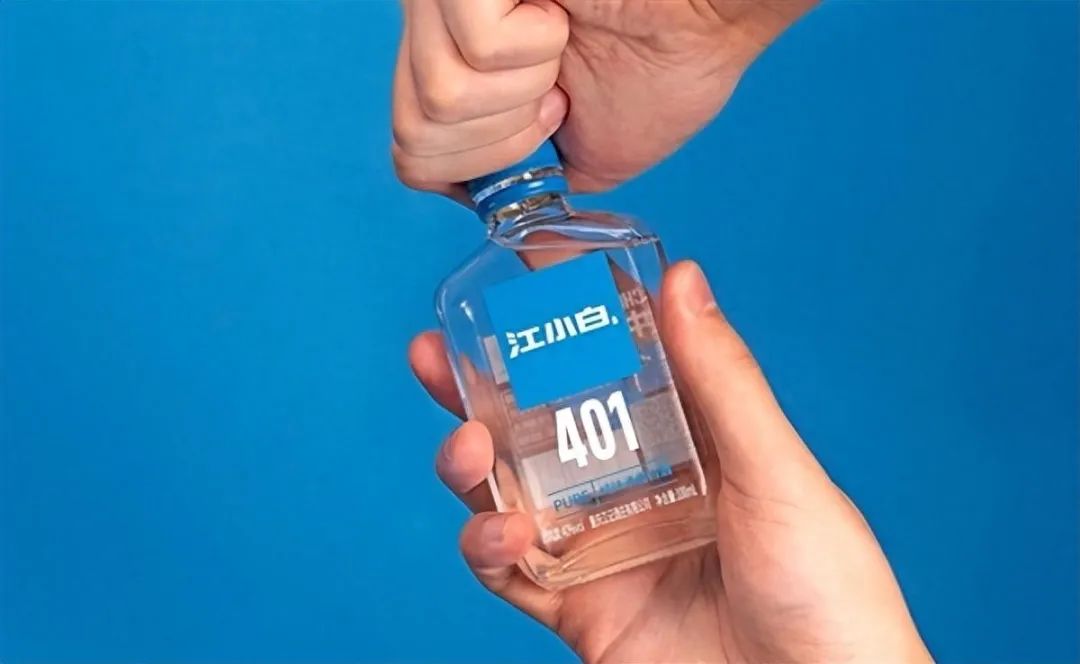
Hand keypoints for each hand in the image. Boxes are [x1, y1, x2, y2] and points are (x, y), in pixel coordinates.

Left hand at [392, 0, 816, 198]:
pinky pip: (473, 48)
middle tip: (554, 93)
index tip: (545, 125)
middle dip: (503, 138)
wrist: (712, 7)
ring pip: (438, 99)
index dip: (479, 168)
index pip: (408, 155)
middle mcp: (433, 29)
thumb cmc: (663, 64)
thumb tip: (527, 256)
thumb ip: (533, 196)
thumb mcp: (586, 160)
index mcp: (453, 70)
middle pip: (413, 136)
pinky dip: (535, 46)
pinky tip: (560, 14)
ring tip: (562, 49)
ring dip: (523, 92)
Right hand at [408, 261, 931, 662]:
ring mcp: (604, 548)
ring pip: (509, 492)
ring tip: (467, 449)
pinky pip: (513, 573)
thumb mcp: (776, 473)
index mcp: (687, 441)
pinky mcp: (580, 610)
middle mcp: (636, 487)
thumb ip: (722, 381)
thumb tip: (681, 277)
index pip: (611, 364)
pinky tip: (502, 533)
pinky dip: (488, 549)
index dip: (561, 319)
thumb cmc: (828, 591)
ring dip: (470, 465)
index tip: (518, 271)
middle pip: (539, 425)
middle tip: (438, 355)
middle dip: (479, 389)